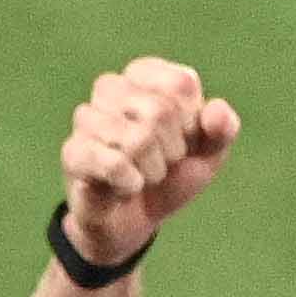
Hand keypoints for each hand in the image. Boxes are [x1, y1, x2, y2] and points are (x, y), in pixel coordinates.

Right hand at [60, 58, 239, 265]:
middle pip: (160, 111)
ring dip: (152, 171)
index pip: (180, 83)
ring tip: (142, 176)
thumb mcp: (207, 154)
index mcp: (145, 75)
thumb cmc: (171, 176)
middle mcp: (111, 87)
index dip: (191, 122)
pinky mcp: (73, 152)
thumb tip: (216, 110)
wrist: (136, 221)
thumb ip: (222, 129)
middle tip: (161, 164)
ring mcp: (86, 118)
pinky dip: (131, 184)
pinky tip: (126, 188)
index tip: (183, 138)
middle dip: (172, 151)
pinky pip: (113, 163)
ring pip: (137, 139)